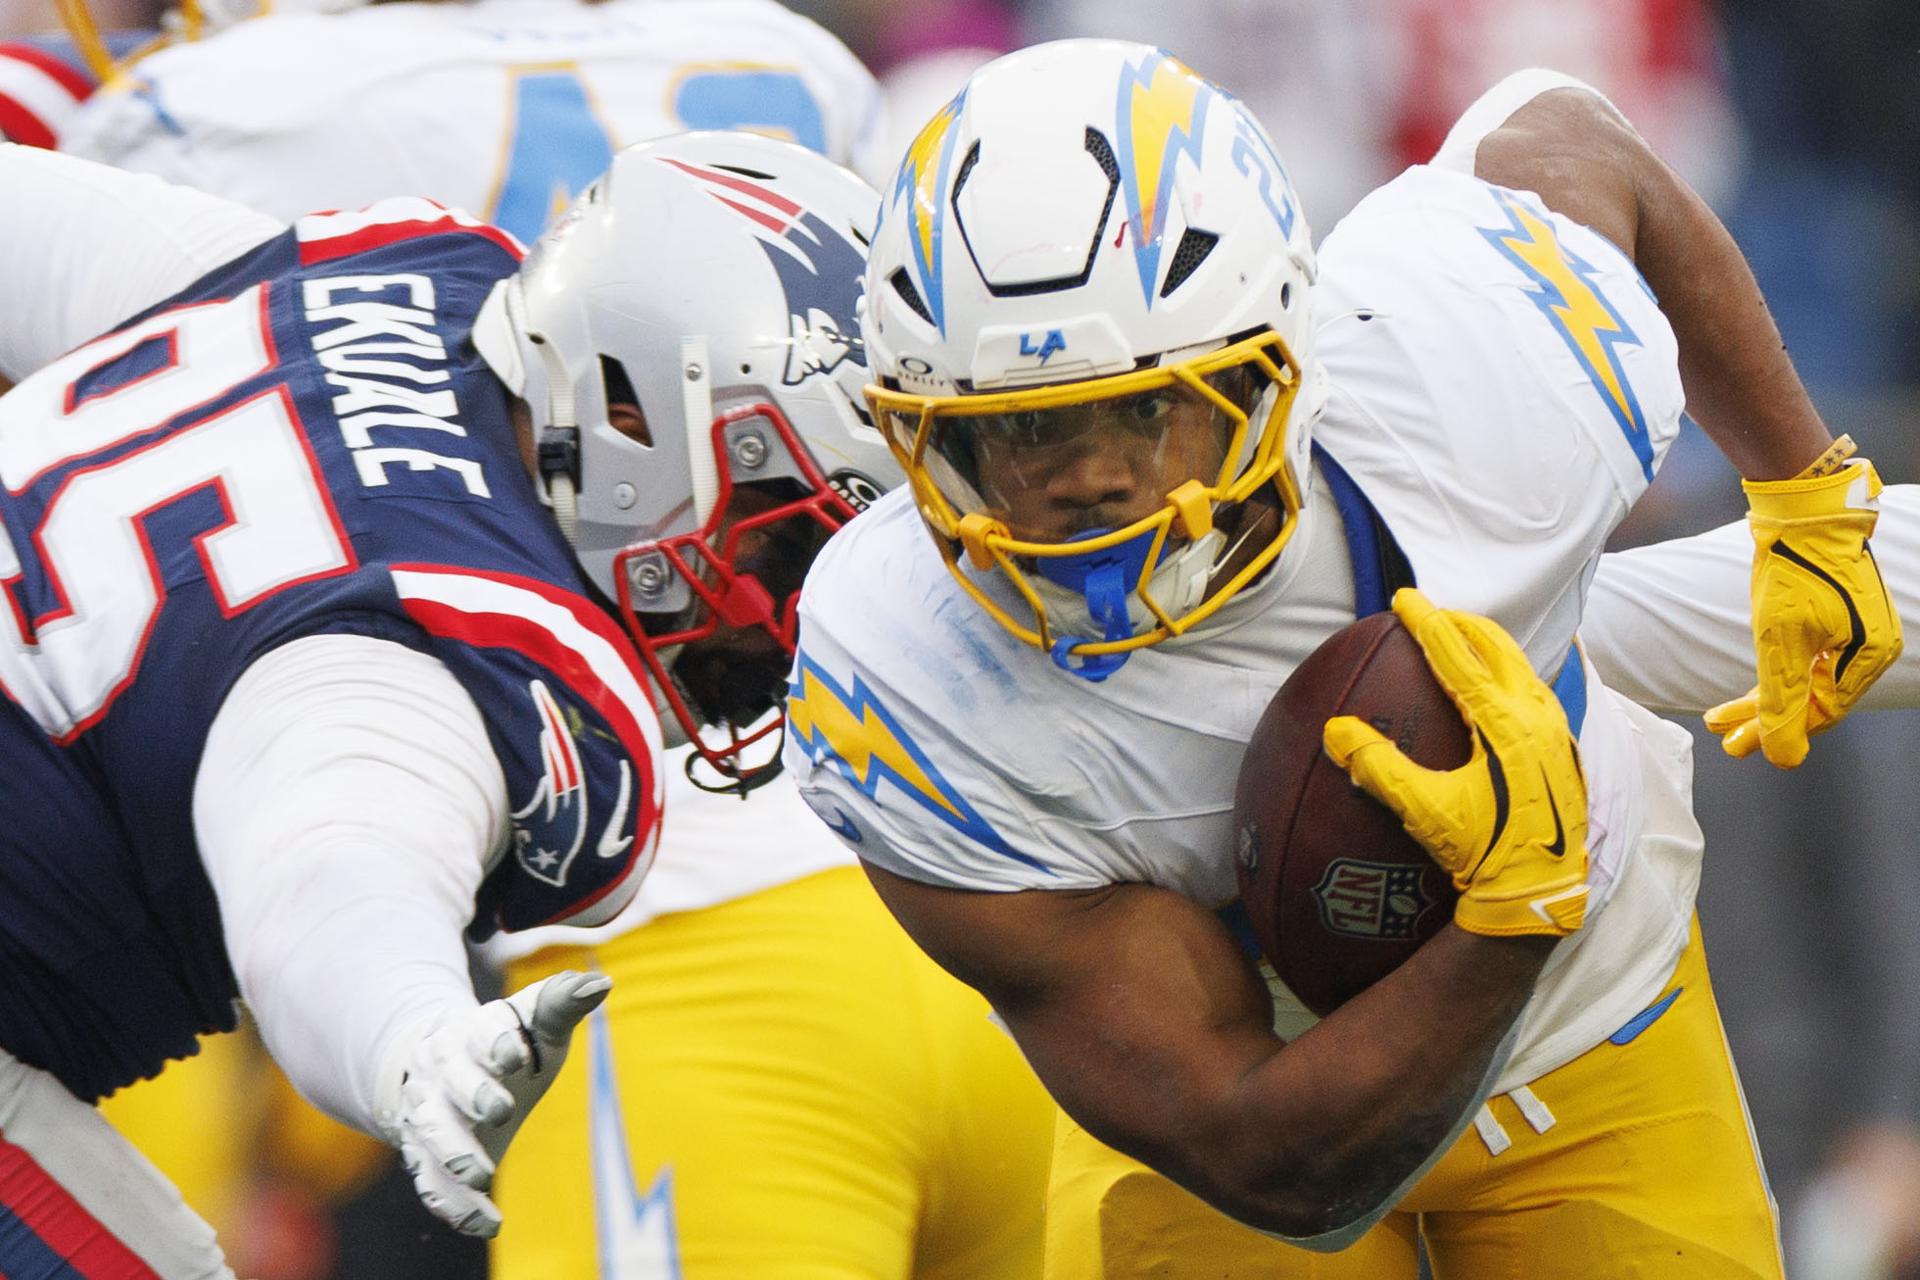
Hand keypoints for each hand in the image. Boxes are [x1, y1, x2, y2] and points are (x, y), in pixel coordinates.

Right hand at [373, 970, 610, 1236]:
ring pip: (430, 1134)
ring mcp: (428, 1115)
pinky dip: (455, 1206)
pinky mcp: (425, 1157)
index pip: (481, 1030)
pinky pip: (431, 1184)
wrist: (448, 1072)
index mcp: (471, 1031)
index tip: (516, 1054)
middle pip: (449, 1081)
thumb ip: (564, 1003)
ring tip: (482, 1175)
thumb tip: (601, 983)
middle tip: (502, 1110)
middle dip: (472, 1093)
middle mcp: (440, 1072)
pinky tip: (487, 1223)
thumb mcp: (536, 1021)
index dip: (497, 1041)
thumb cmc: (509, 1043)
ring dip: (453, 1154)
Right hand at [1323, 588, 1589, 937]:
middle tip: (1433, 613)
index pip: (1457, 657)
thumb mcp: (1425, 811)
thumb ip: (1378, 768)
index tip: (1404, 598)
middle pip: (1499, 648)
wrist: (1540, 893)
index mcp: (1503, 723)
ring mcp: (1556, 734)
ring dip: (1491, 648)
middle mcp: (1537, 718)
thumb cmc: (1484, 853)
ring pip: (1523, 668)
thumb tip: (1334, 731)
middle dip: (1464, 623)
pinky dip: (1511, 677)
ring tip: (1465, 641)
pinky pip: (1536, 693)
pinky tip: (1497, 693)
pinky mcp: (1564, 752)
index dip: (1427, 622)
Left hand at [1706, 446, 1901, 767]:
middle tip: (1724, 740)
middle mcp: (1868, 648)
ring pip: (1803, 680)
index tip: (1738, 746)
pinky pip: (1804, 659)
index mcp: (1869, 655)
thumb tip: (1783, 757)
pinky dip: (1773, 674)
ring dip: (1761, 701)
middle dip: (1764, 720)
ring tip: (1718, 720)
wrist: (1801, 511)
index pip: (1822, 711)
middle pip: (1811, 699)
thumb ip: (1781, 700)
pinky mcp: (1833, 619)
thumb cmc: (1795, 570)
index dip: (1779, 732)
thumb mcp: (1781, 639)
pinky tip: (1745, 692)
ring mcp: (1853, 633)